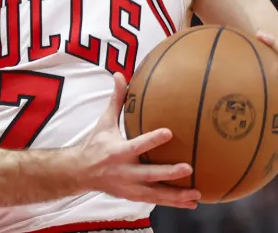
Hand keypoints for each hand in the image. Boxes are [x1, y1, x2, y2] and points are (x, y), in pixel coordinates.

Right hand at [76, 73, 200, 208]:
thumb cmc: (96, 144)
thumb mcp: (104, 122)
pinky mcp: (132, 196)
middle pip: (148, 174)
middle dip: (168, 173)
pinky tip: (191, 203)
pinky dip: (173, 202)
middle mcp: (123, 171)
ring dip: (175, 195)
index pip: (136, 145)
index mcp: (116, 151)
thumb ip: (116, 100)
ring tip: (196, 194)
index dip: (151, 140)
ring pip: (154, 193)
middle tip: (188, 168)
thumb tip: (120, 74)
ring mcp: (128, 186)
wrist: (81, 172)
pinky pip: (155, 200)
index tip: (169, 132)